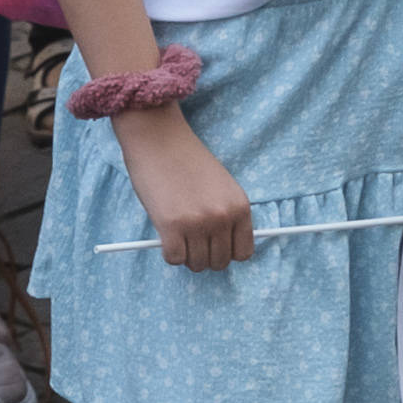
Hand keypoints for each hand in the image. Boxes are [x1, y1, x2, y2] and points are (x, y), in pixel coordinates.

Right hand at [117, 111, 253, 270]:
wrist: (159, 137)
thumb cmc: (186, 160)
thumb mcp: (221, 186)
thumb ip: (226, 214)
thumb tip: (224, 249)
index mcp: (240, 206)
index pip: (243, 253)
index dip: (226, 252)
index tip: (214, 246)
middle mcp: (223, 217)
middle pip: (219, 262)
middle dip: (204, 255)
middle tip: (190, 240)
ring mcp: (198, 223)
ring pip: (196, 264)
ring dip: (186, 255)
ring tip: (178, 233)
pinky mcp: (171, 226)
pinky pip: (174, 259)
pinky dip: (168, 252)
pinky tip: (165, 233)